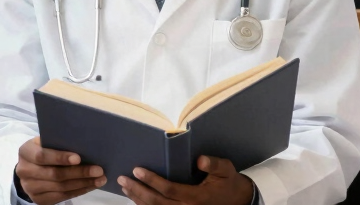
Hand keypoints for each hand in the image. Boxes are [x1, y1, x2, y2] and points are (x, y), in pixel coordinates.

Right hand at [16, 136, 105, 204]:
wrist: (28, 167)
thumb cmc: (42, 147)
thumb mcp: (44, 140)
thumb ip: (57, 141)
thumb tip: (83, 141)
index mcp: (25, 152)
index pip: (43, 156)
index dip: (61, 157)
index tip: (79, 158)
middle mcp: (25, 171)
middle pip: (55, 174)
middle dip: (79, 172)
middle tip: (98, 170)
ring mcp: (31, 188)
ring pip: (60, 188)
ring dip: (82, 184)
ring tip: (99, 179)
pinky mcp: (39, 200)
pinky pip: (61, 197)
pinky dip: (78, 191)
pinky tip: (89, 186)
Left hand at [119, 156, 253, 204]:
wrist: (236, 202)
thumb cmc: (228, 183)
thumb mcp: (226, 170)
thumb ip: (214, 164)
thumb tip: (200, 160)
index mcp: (196, 198)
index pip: (168, 190)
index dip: (152, 180)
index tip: (137, 170)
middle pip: (156, 203)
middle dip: (137, 191)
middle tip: (122, 179)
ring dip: (138, 200)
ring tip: (125, 187)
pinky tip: (136, 199)